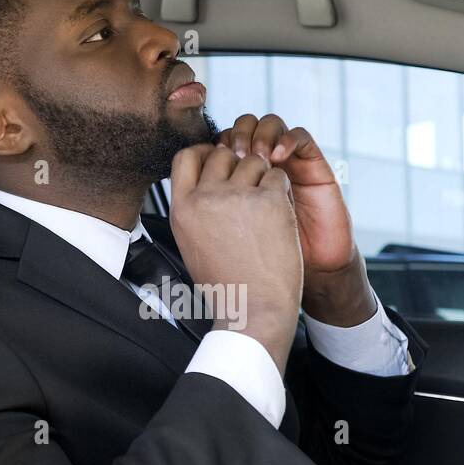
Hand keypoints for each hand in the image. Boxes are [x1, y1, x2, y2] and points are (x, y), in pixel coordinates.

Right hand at [169, 143, 301, 374]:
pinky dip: (281, 190)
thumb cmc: (228, 286)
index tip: (219, 163)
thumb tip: (205, 181)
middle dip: (238, 166)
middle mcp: (205, 199)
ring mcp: (237, 197)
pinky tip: (278, 215)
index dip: (205, 153)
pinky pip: (277, 176)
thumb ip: (194, 208)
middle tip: (248, 193)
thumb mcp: (192, 243)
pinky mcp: (269, 201)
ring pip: (252, 161)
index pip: (186, 156)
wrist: (254, 311)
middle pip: (221, 153)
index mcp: (182, 209)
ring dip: (262, 178)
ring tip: (264, 211)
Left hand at [218, 114, 374, 326]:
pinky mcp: (312, 164)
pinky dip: (287, 140)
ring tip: (259, 156)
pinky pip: (299, 136)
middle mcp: (259, 166)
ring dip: (260, 135)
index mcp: (234, 179)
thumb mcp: (223, 233)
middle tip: (237, 156)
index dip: (214, 145)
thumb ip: (207, 207)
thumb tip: (182, 189)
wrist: (293, 283)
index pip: (220, 142)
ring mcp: (286, 163)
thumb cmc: (258, 265)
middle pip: (242, 128)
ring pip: (268, 124)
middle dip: (237, 139)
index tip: (211, 159)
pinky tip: (279, 156)